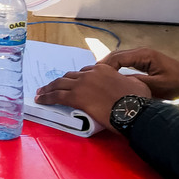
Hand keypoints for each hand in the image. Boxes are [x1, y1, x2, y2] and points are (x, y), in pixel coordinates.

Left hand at [35, 63, 150, 131]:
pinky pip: (56, 96)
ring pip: (59, 84)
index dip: (78, 79)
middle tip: (52, 87)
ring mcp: (81, 84)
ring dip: (49, 88)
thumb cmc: (137, 100)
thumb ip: (126, 81)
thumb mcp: (136, 84)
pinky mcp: (75, 96)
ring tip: (41, 93)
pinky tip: (40, 100)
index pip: (85, 72)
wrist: (132, 110)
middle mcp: (90, 73)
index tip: (73, 84)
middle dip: (60, 82)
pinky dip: (46, 97)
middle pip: (70, 76)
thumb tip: (128, 83)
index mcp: (103, 69)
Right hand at [101, 47, 178, 98]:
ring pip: (117, 58)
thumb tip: (118, 84)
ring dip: (107, 67)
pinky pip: (123, 62)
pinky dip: (114, 68)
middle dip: (102, 66)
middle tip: (90, 78)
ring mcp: (140, 55)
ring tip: (96, 78)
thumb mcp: (157, 86)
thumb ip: (137, 83)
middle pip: (115, 56)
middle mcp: (140, 52)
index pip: (118, 58)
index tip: (96, 78)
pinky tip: (108, 77)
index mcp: (144, 55)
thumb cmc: (176, 84)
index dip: (105, 67)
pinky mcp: (141, 61)